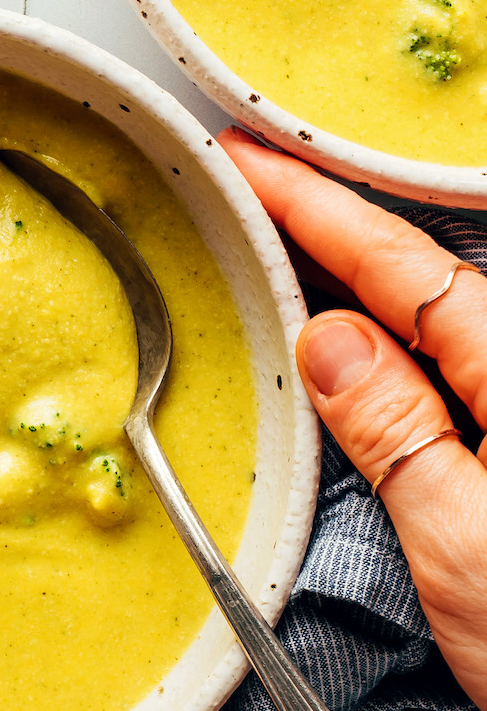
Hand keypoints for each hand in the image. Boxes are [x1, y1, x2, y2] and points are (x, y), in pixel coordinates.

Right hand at [221, 128, 486, 710]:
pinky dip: (408, 340)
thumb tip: (330, 337)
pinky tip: (370, 346)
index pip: (408, 268)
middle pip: (436, 274)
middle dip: (346, 220)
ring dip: (374, 278)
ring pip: (454, 318)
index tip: (245, 163)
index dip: (318, 207)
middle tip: (259, 182)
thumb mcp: (466, 548)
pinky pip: (466, 367)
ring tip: (294, 243)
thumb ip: (398, 434)